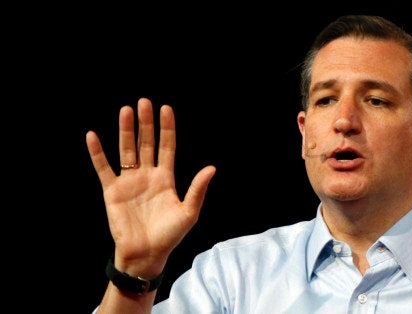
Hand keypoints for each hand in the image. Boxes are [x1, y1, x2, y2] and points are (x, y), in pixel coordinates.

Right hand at [86, 98, 215, 274]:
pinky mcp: (112, 191)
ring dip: (126, 131)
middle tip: (144, 102)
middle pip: (146, 143)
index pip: (167, 146)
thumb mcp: (188, 212)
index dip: (167, 128)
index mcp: (166, 178)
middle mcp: (147, 175)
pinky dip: (97, 153)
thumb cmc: (169, 235)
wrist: (146, 254)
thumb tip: (211, 168)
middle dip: (146, 123)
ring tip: (126, 111)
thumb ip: (197, 189)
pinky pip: (103, 168)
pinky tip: (93, 136)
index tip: (166, 108)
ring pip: (127, 150)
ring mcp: (129, 181)